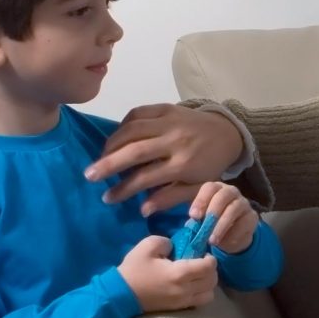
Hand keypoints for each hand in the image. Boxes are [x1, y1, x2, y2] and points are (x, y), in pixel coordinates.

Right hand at [84, 104, 243, 215]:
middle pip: (135, 151)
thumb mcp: (197, 187)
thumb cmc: (210, 165)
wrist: (229, 133)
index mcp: (184, 164)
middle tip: (89, 175)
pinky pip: (139, 112)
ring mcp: (171, 121)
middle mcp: (175, 141)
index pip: (146, 178)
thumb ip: (171, 198)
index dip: (124, 189)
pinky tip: (117, 137)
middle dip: (108, 164)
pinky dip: (124, 124)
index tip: (107, 198)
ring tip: (100, 157)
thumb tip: (143, 209)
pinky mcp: (168, 108)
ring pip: (133, 129)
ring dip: (111, 143)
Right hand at [118, 236, 217, 311]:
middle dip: (211, 270)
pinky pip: (198, 302)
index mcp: (180, 273)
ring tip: (198, 275)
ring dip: (208, 284)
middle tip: (202, 262)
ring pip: (209, 295)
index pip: (209, 267)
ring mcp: (182, 301)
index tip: (203, 253)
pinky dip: (201, 293)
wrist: (121, 295)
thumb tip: (176, 246)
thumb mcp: (147, 245)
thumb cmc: (134, 270)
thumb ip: (167, 241)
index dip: (210, 258)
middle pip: (212, 281)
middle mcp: (185, 290)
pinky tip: (190, 285)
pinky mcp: (177, 308)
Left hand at [189, 182, 258, 254]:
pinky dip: (233, 234)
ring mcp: (243, 203)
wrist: (231, 236)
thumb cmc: (212, 224)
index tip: (193, 216)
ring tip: (212, 240)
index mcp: (216, 189)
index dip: (201, 201)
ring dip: (221, 226)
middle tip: (204, 228)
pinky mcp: (252, 216)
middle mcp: (231, 192)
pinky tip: (225, 242)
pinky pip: (244, 222)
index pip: (209, 188)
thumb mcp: (202, 221)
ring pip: (234, 209)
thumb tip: (191, 224)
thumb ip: (197, 220)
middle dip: (212, 212)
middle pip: (223, 195)